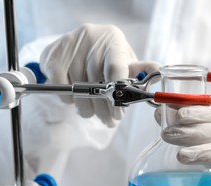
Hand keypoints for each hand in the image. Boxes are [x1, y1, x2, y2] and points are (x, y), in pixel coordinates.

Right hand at [40, 23, 159, 126]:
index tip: (118, 113)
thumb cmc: (108, 57)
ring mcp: (69, 44)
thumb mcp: (126, 62)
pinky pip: (60, 86)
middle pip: (96, 83)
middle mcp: (91, 38)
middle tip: (108, 122)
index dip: (117, 92)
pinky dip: (68, 99)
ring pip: (77, 89)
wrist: (81, 44)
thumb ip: (139, 72)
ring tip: (92, 112)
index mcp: (113, 40)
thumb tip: (158, 75)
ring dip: (86, 108)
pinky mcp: (53, 53)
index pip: (115, 66)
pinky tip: (75, 99)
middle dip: (104, 109)